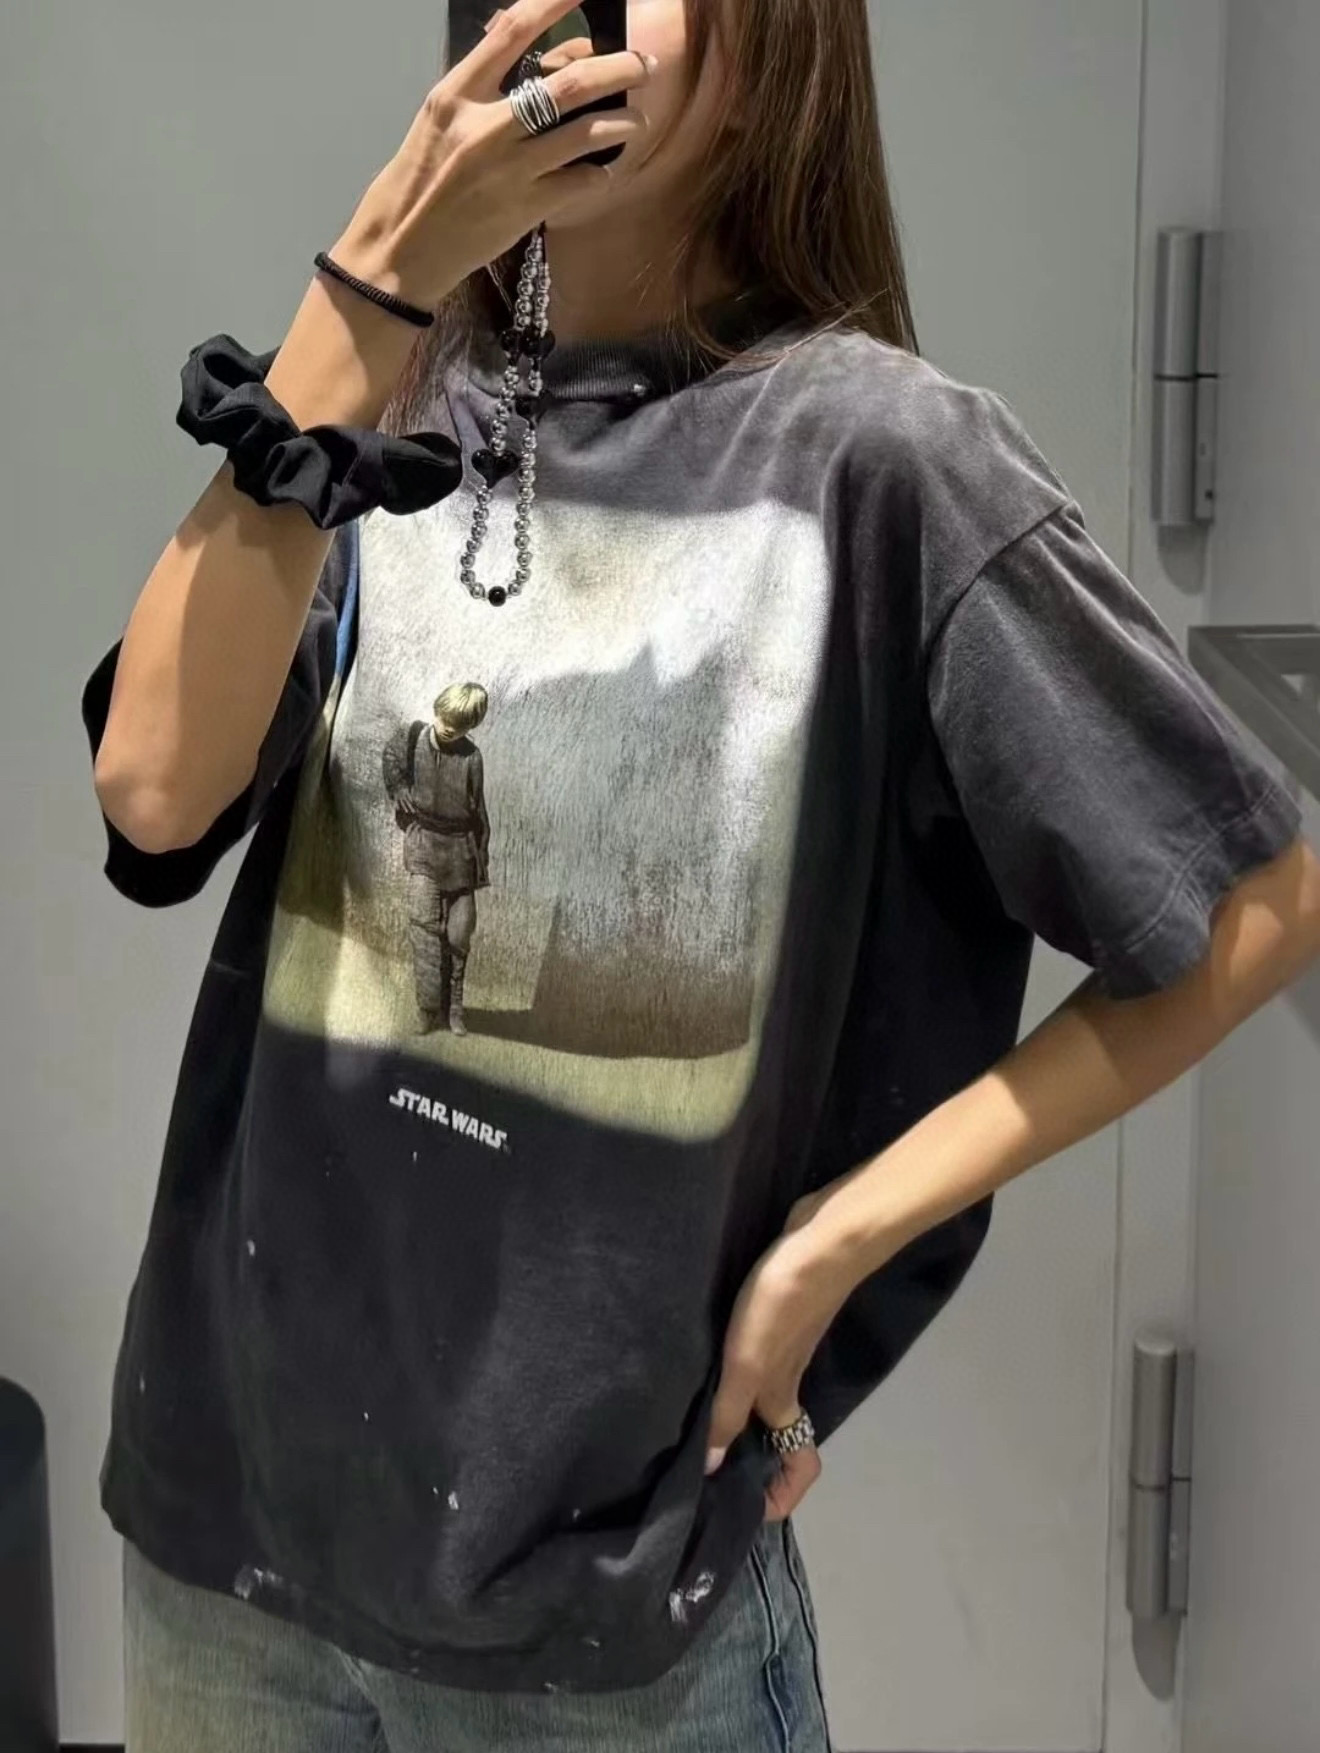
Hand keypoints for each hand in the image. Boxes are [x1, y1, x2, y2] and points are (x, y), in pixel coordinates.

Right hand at [332, 0, 654, 308]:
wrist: (399, 250)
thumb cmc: (418, 183)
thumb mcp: (438, 121)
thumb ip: (481, 88)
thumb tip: (534, 58)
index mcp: (456, 95)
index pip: (511, 32)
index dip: (553, 4)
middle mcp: (485, 127)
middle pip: (568, 84)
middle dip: (617, 68)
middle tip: (643, 64)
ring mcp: (510, 170)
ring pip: (586, 132)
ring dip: (623, 121)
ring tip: (638, 119)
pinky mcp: (525, 210)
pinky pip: (581, 181)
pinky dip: (601, 172)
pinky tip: (605, 169)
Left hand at [703, 1189, 853, 1521]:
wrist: (822, 1239)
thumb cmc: (784, 1304)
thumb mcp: (747, 1362)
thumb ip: (728, 1413)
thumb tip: (710, 1470)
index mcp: (782, 1398)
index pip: (801, 1464)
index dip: (782, 1495)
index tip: (747, 1511)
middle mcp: (786, 1378)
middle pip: (775, 1434)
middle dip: (746, 1457)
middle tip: (699, 1467)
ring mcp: (785, 1345)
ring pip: (763, 1396)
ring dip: (734, 1413)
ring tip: (686, 1416)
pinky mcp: (779, 1313)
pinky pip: (755, 1358)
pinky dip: (734, 1371)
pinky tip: (703, 1356)